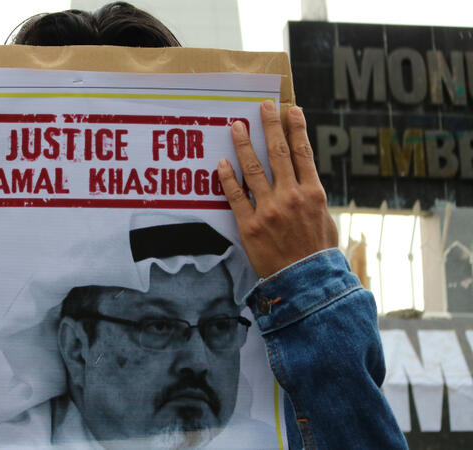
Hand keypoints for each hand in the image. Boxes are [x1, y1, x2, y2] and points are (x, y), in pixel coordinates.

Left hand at [217, 101, 337, 277]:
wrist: (306, 283)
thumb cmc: (318, 253)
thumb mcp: (325, 220)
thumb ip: (313, 198)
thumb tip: (304, 181)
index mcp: (313, 193)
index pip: (303, 153)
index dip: (297, 129)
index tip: (291, 110)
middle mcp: (291, 196)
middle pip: (278, 153)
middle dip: (271, 126)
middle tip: (263, 106)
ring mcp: (269, 210)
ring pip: (253, 169)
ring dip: (244, 145)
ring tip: (237, 126)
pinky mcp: (250, 225)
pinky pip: (235, 196)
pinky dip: (227, 178)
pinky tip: (222, 163)